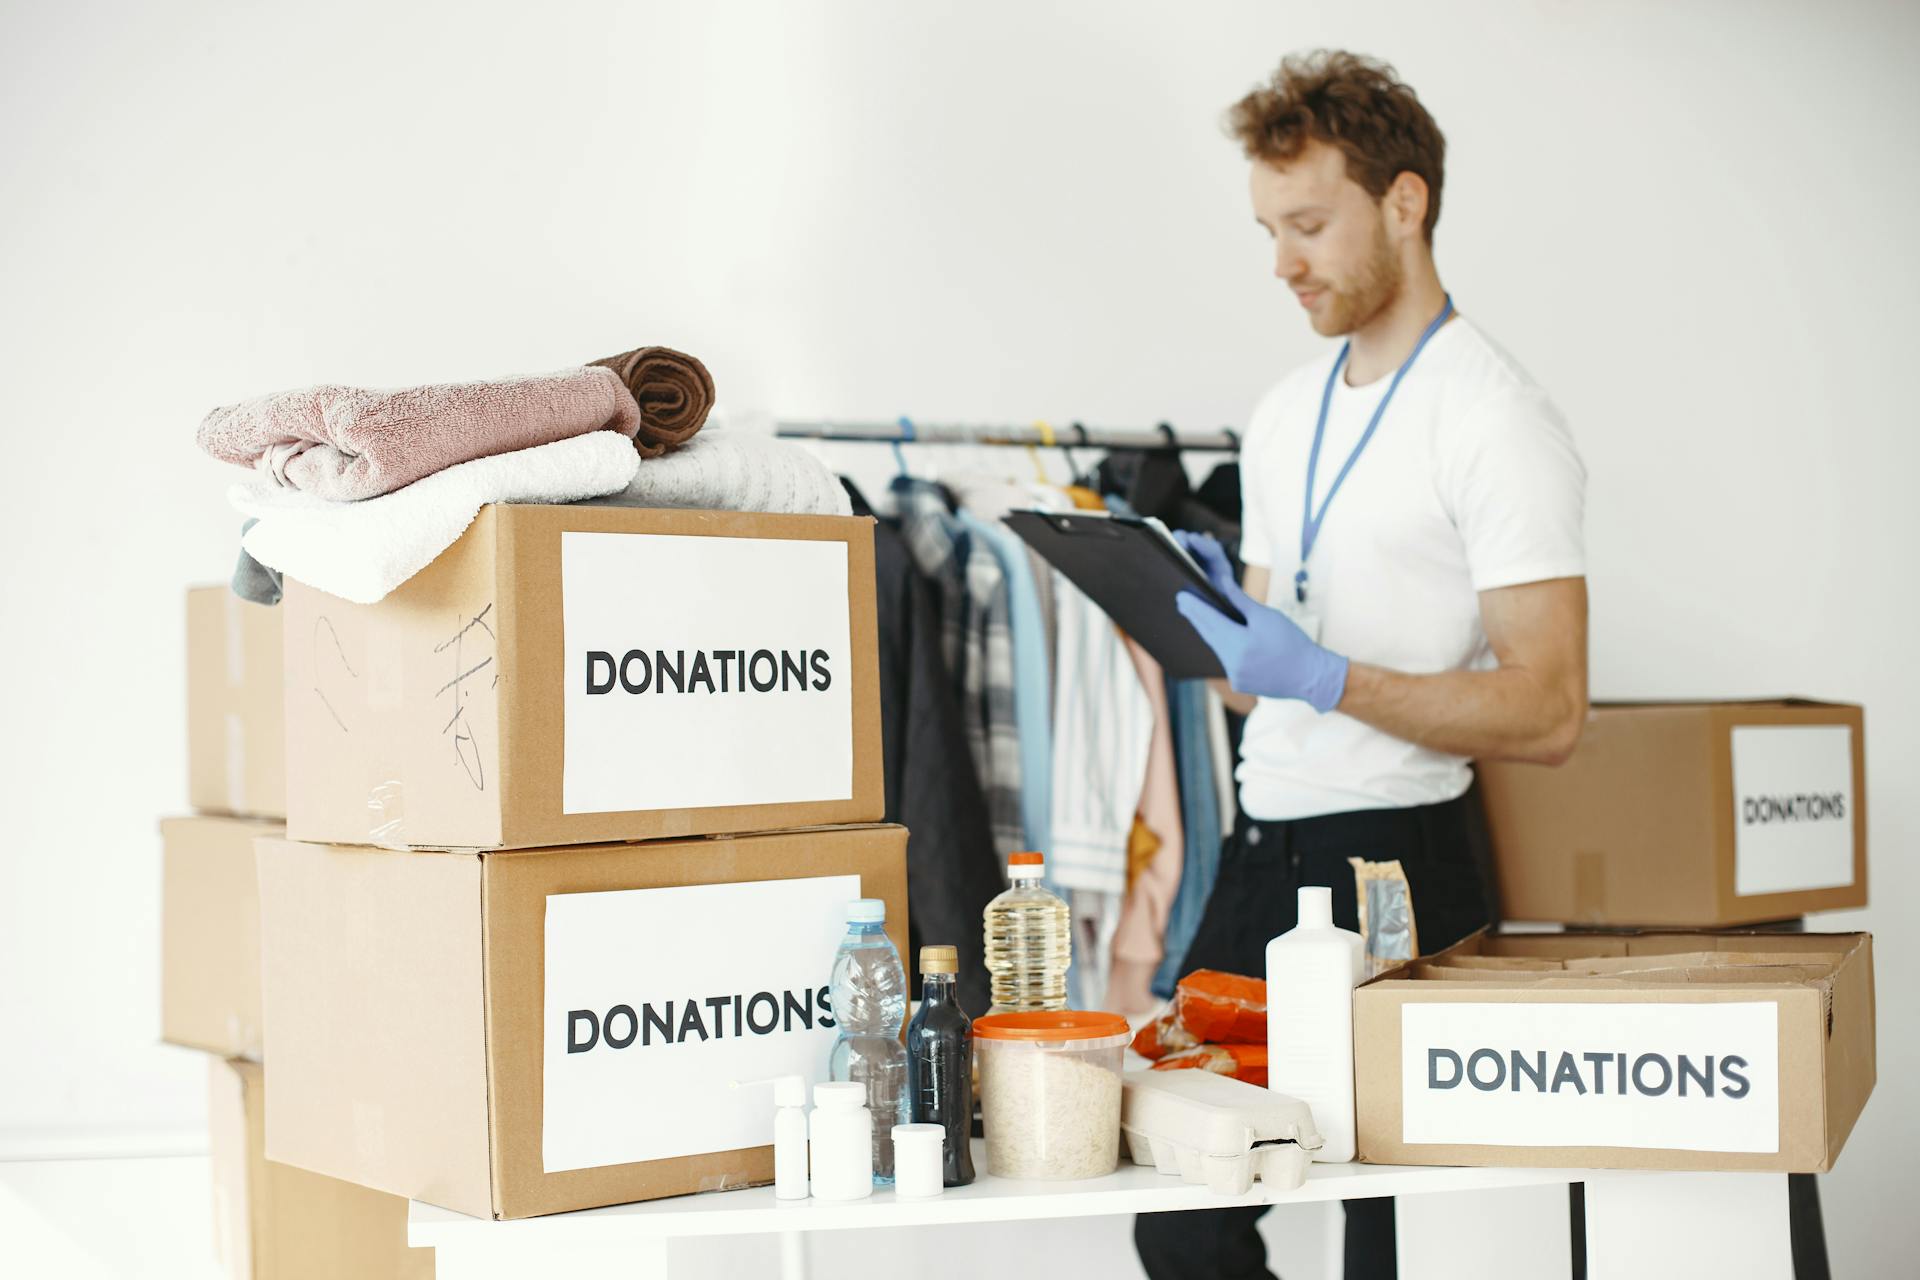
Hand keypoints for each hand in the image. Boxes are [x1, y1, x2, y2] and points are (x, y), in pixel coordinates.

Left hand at [1173, 531, 1348, 712]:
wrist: (1311, 676)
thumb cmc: (1293, 643)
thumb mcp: (1267, 617)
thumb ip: (1241, 602)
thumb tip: (1223, 584)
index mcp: (1238, 644)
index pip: (1209, 621)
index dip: (1194, 607)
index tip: (1181, 596)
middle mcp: (1232, 662)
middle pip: (1209, 635)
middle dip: (1197, 618)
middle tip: (1184, 603)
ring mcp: (1234, 676)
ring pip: (1217, 649)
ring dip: (1211, 633)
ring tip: (1200, 617)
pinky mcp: (1239, 684)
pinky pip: (1226, 661)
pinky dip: (1224, 648)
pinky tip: (1220, 638)